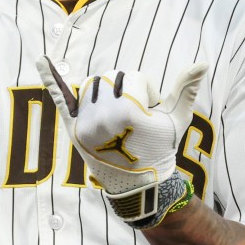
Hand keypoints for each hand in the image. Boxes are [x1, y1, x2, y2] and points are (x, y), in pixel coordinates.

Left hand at [37, 57, 207, 224]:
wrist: (139, 184)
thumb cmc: (161, 148)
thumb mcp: (177, 119)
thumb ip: (186, 89)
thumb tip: (202, 63)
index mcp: (127, 109)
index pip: (133, 76)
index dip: (146, 92)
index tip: (149, 114)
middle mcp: (102, 114)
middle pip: (111, 77)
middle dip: (124, 90)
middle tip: (132, 118)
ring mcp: (84, 122)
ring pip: (92, 84)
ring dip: (104, 92)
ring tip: (115, 115)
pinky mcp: (73, 128)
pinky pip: (60, 98)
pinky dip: (50, 77)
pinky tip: (41, 60)